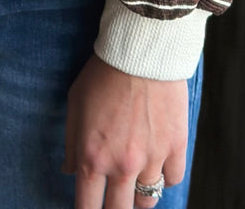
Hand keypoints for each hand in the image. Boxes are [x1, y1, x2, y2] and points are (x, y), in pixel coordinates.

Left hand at [63, 54, 187, 208]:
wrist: (139, 51)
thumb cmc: (102, 73)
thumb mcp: (74, 104)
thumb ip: (71, 142)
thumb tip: (69, 170)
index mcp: (92, 156)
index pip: (87, 207)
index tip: (89, 208)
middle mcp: (122, 165)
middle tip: (113, 201)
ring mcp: (152, 159)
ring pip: (149, 201)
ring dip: (140, 196)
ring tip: (134, 185)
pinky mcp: (176, 148)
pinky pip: (172, 179)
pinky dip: (164, 177)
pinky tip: (156, 165)